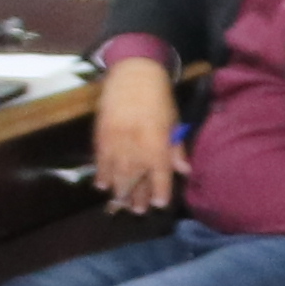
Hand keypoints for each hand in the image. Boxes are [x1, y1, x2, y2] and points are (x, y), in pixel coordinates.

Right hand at [89, 58, 182, 215]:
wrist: (133, 75)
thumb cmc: (158, 98)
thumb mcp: (174, 122)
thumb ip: (176, 148)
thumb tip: (184, 171)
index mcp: (157, 145)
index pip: (160, 176)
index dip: (160, 192)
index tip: (159, 204)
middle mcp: (136, 148)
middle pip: (134, 180)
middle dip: (135, 197)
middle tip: (137, 210)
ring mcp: (116, 143)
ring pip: (116, 175)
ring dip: (118, 190)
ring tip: (119, 202)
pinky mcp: (101, 136)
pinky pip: (100, 161)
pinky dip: (101, 174)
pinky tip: (102, 185)